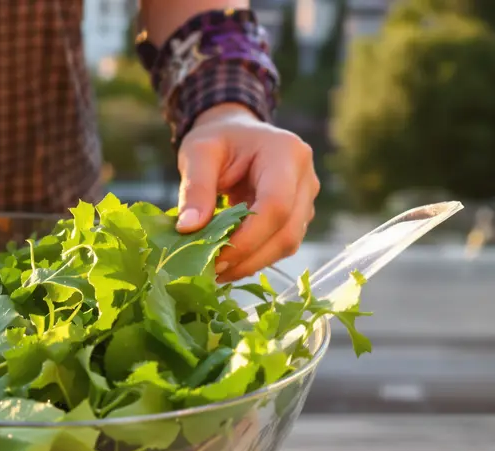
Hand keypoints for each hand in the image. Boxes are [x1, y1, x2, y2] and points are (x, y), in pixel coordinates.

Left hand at [175, 103, 318, 282]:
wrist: (237, 133)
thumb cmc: (218, 139)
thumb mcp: (198, 153)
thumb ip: (195, 188)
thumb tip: (188, 229)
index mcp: (286, 153)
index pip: (276, 205)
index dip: (248, 238)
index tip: (215, 258)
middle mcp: (305, 177)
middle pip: (287, 231)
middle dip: (249, 258)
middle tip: (211, 273)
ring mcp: (306, 197)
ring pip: (288, 243)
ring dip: (252, 263)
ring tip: (216, 272)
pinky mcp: (299, 214)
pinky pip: (281, 243)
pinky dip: (255, 257)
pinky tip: (229, 263)